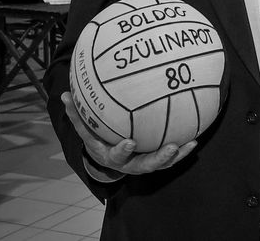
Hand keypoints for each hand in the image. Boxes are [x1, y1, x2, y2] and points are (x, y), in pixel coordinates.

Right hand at [61, 92, 196, 175]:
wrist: (107, 159)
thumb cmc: (98, 139)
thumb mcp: (86, 129)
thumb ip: (77, 114)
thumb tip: (64, 94)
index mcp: (112, 156)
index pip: (117, 155)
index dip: (123, 150)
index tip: (130, 141)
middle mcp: (131, 164)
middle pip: (146, 165)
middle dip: (159, 158)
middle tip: (171, 147)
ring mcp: (145, 163)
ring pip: (163, 163)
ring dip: (177, 155)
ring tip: (190, 144)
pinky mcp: (157, 160)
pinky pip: (172, 157)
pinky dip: (183, 150)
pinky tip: (195, 137)